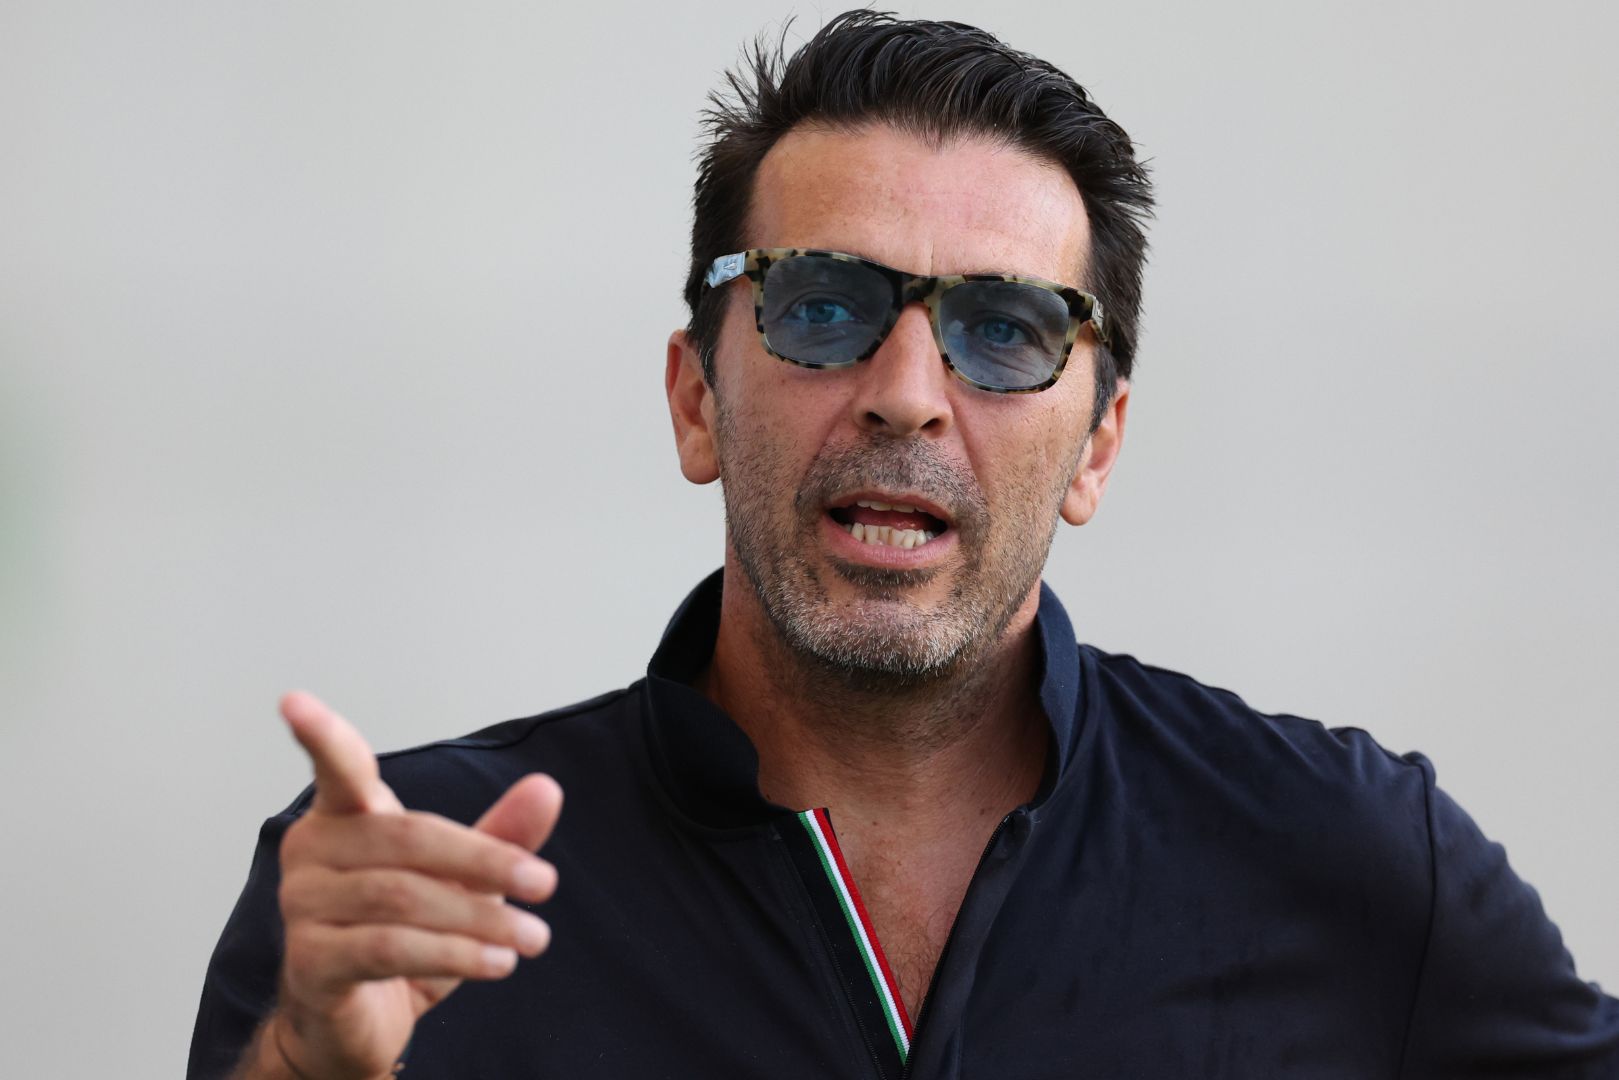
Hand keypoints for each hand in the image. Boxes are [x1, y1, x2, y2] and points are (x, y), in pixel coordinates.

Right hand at [267, 691, 561, 1078]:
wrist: (359, 1023)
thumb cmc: (403, 936)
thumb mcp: (463, 884)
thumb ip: (501, 836)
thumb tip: (547, 787)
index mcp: (346, 818)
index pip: (336, 769)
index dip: (320, 735)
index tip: (292, 701)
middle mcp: (312, 853)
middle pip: (407, 838)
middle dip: (486, 861)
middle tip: (545, 884)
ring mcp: (303, 908)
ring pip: (403, 897)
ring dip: (481, 919)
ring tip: (531, 938)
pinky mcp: (310, 963)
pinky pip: (389, 948)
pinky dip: (455, 954)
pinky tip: (496, 962)